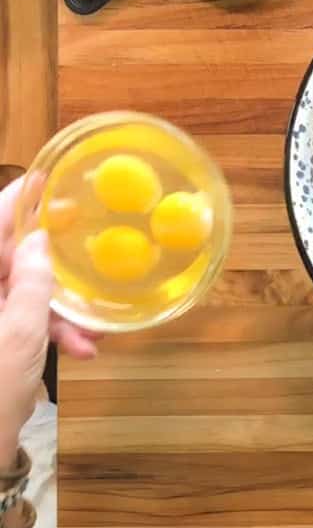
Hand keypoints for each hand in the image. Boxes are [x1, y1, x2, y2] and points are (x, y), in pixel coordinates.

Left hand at [0, 177, 98, 464]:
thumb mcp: (21, 333)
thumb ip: (34, 282)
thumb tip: (41, 242)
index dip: (17, 199)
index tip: (46, 177)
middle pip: (8, 261)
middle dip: (51, 273)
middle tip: (88, 267)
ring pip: (17, 294)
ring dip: (56, 311)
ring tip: (87, 337)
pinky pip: (16, 318)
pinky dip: (44, 330)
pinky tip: (76, 349)